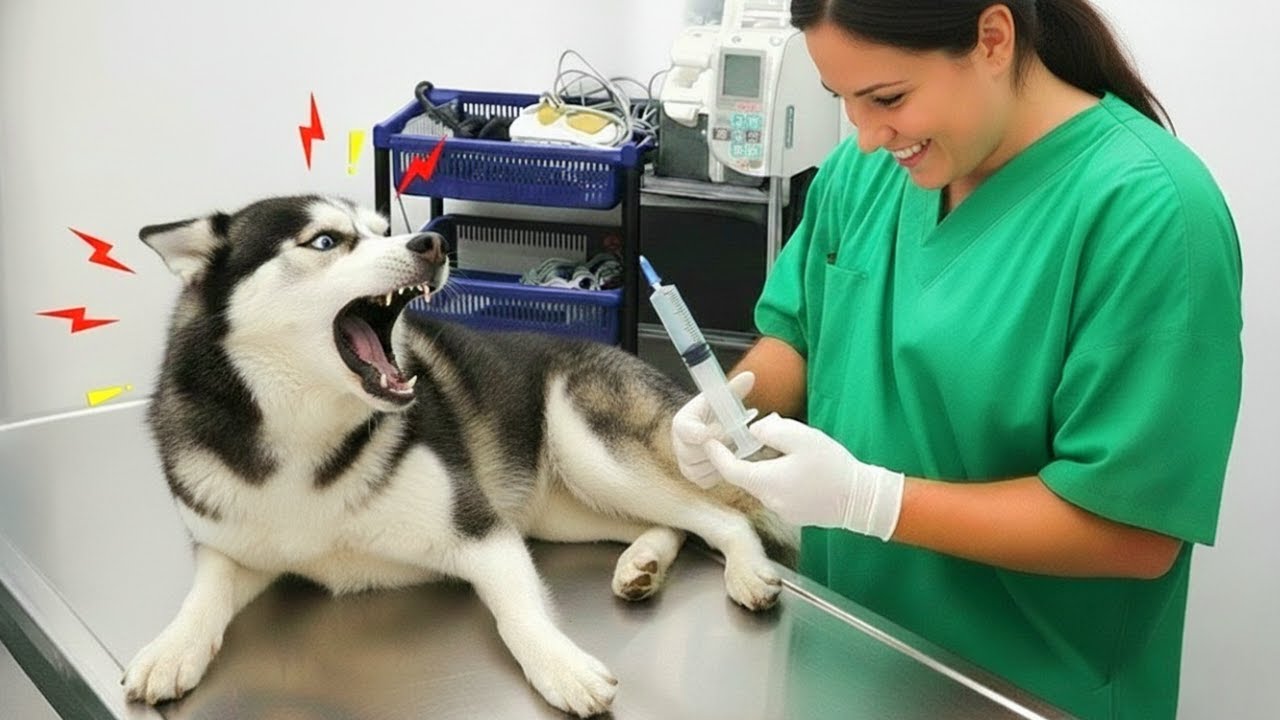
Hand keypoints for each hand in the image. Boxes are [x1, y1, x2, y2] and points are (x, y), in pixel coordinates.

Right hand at [670, 371, 756, 488]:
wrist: (715, 430)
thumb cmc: (719, 412)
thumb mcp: (725, 399)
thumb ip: (734, 389)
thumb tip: (750, 376)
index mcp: (682, 422)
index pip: (684, 430)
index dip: (701, 433)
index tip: (718, 431)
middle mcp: (678, 444)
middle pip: (693, 452)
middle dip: (716, 447)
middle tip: (733, 438)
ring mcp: (684, 462)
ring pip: (700, 468)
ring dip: (719, 461)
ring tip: (731, 448)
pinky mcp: (693, 476)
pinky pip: (706, 480)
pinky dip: (718, 474)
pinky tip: (727, 460)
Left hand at [704, 413, 904, 539]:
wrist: (862, 499)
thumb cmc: (832, 466)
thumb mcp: (801, 437)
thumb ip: (772, 430)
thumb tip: (754, 430)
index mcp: (765, 481)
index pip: (728, 469)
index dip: (716, 454)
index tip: (709, 441)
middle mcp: (769, 500)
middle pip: (745, 477)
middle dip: (742, 457)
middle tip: (746, 437)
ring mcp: (782, 511)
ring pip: (763, 484)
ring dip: (764, 468)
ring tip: (780, 448)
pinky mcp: (796, 515)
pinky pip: (779, 493)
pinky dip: (779, 479)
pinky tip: (796, 468)